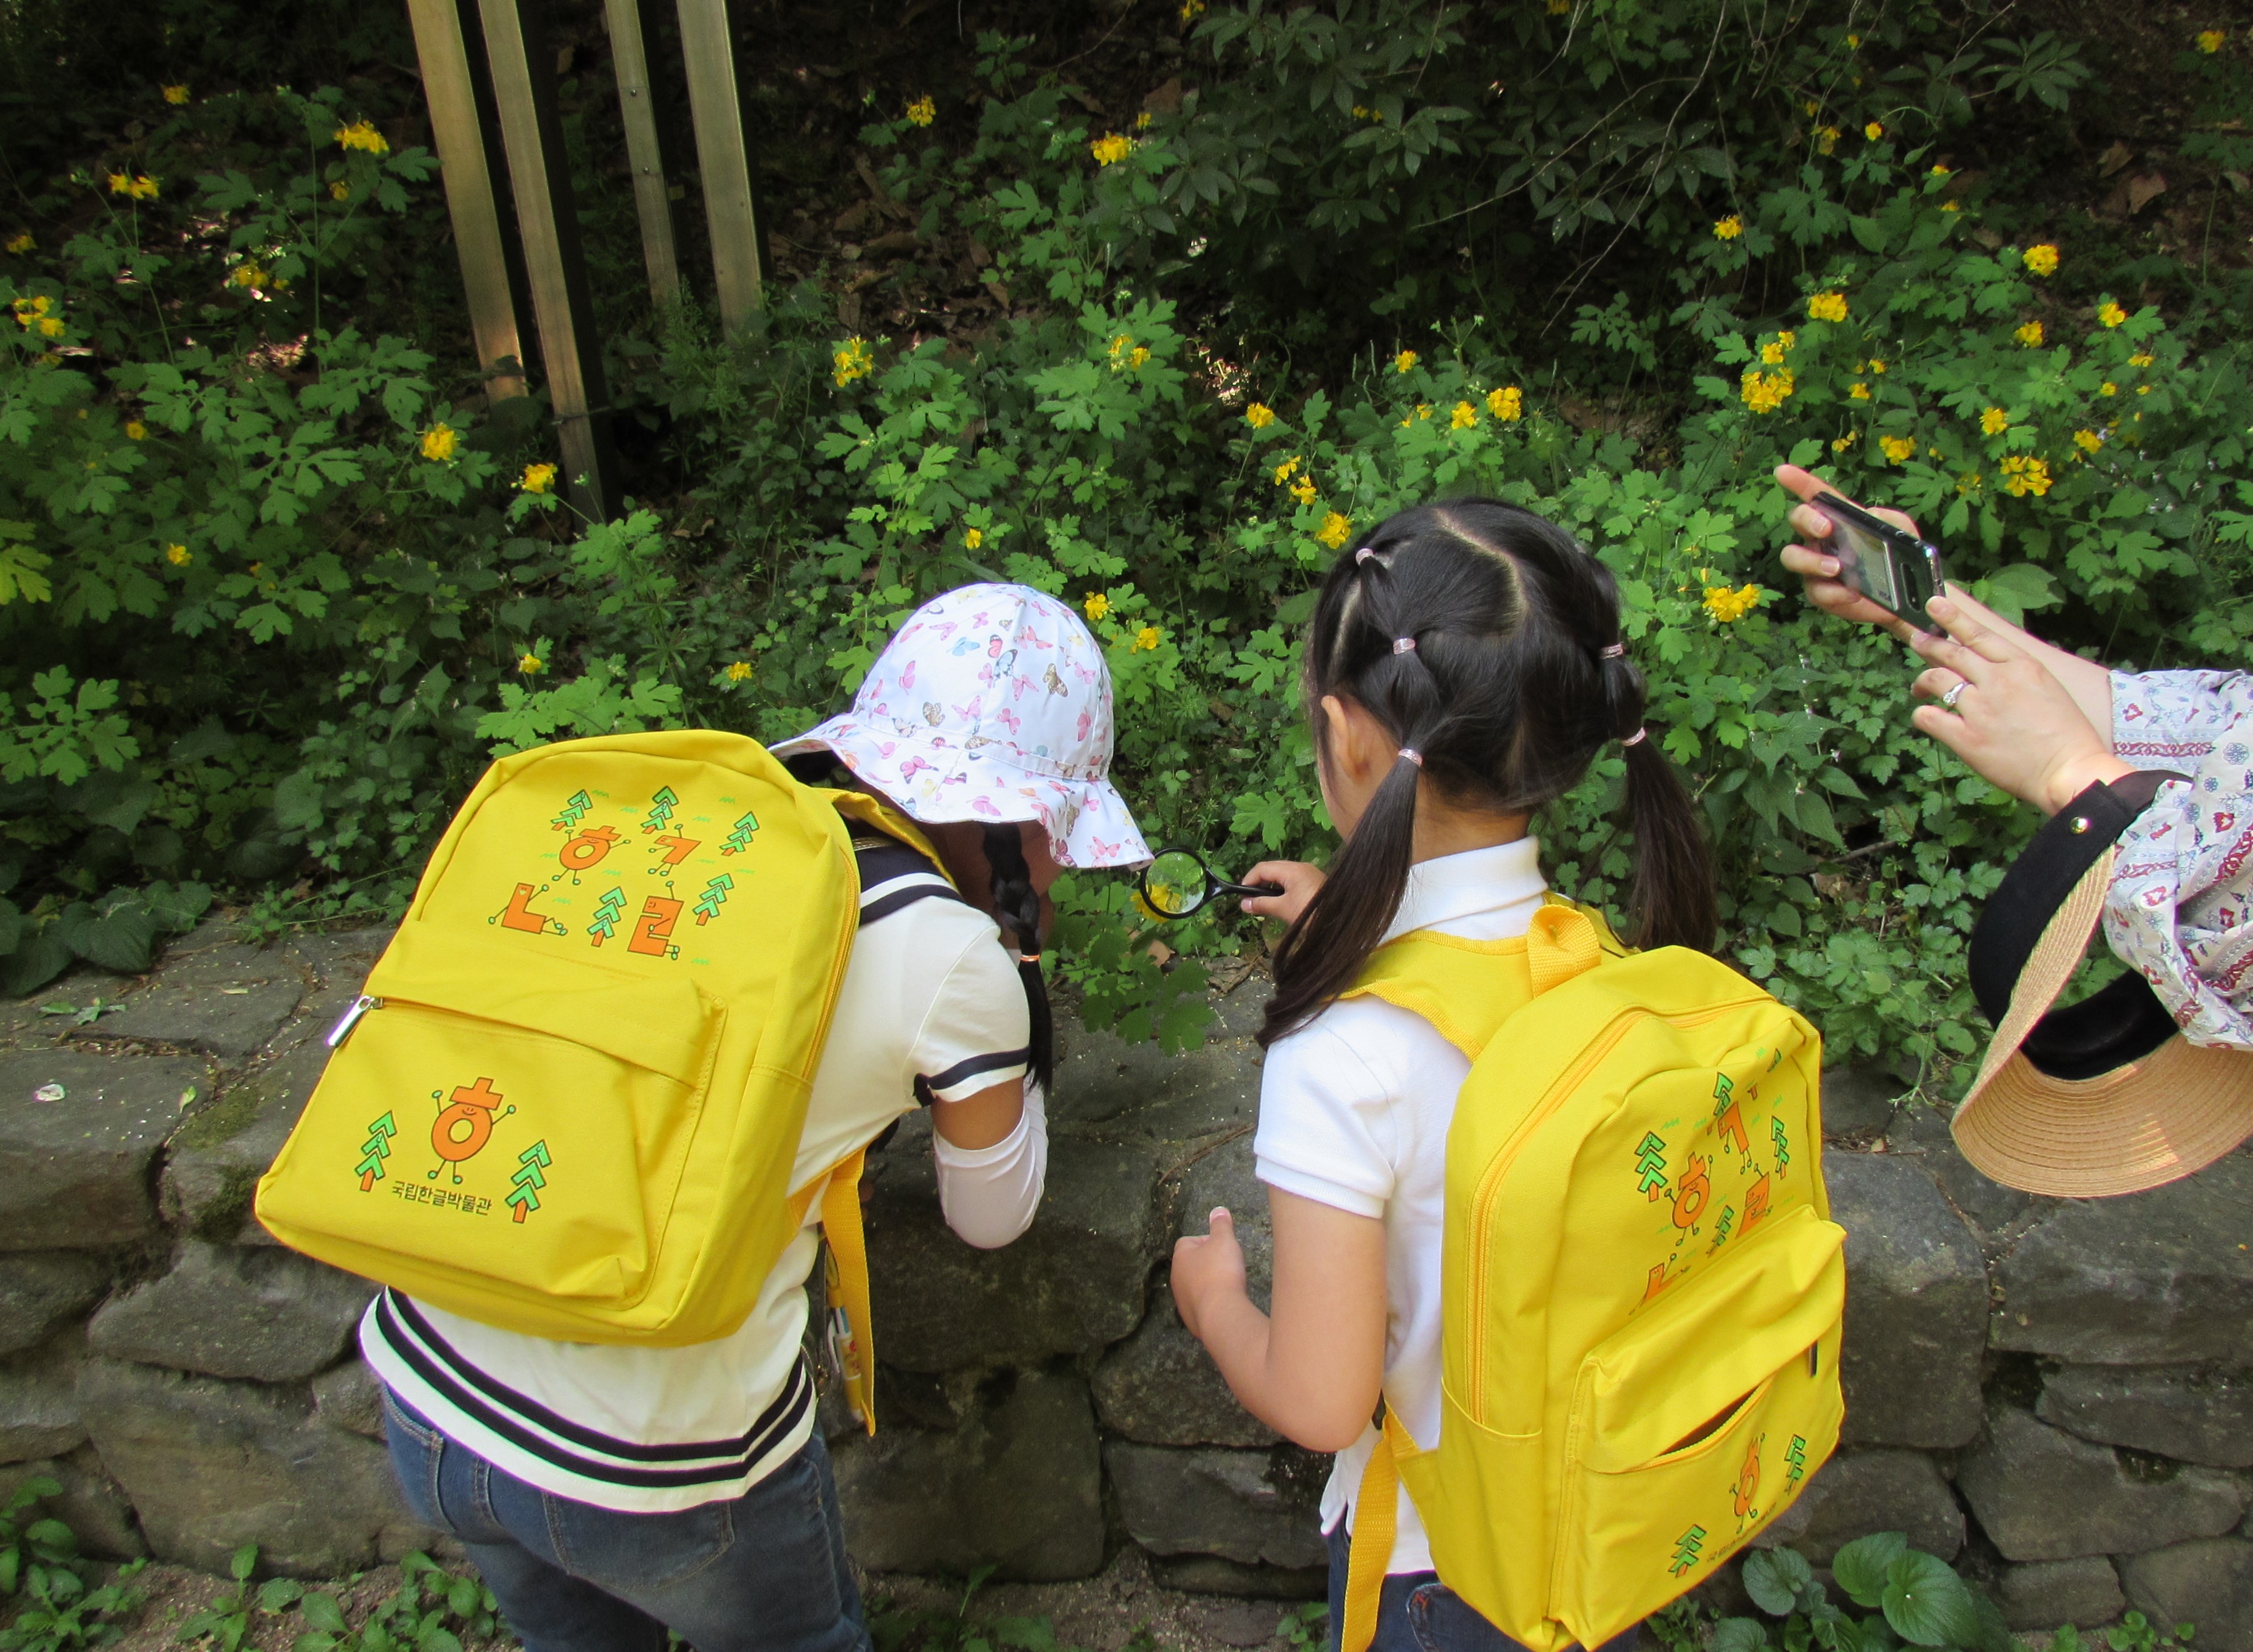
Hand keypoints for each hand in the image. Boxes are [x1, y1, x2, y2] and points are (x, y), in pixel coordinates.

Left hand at [1170, 1206, 1246, 1340]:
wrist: (1220, 1313)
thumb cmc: (1221, 1271)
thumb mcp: (1224, 1240)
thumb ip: (1221, 1224)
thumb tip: (1218, 1210)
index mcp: (1180, 1257)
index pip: (1188, 1241)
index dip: (1206, 1241)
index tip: (1222, 1247)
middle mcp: (1176, 1279)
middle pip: (1191, 1265)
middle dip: (1208, 1264)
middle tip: (1228, 1265)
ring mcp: (1182, 1302)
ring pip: (1195, 1287)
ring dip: (1209, 1284)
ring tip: (1228, 1285)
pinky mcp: (1191, 1320)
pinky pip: (1201, 1306)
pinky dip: (1211, 1303)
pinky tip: (1225, 1303)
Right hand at [1242, 860, 1323, 923]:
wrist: (1341, 922)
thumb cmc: (1310, 914)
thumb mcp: (1283, 909)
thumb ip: (1262, 904)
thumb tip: (1243, 904)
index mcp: (1292, 869)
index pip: (1263, 868)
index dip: (1249, 879)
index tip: (1241, 895)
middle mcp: (1300, 866)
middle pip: (1272, 868)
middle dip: (1259, 881)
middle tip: (1250, 898)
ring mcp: (1309, 873)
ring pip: (1283, 874)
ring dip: (1270, 885)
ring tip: (1263, 901)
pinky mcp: (1315, 881)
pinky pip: (1293, 880)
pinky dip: (1282, 888)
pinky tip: (1279, 901)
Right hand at [1774, 464, 1927, 643]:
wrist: (1906, 597)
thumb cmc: (1898, 558)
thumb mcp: (1902, 531)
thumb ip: (1890, 517)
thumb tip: (1869, 515)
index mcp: (1839, 518)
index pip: (1816, 495)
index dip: (1797, 482)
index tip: (1782, 470)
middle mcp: (1820, 539)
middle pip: (1798, 520)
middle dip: (1807, 520)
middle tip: (1826, 529)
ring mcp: (1815, 566)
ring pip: (1792, 556)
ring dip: (1810, 560)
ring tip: (1835, 567)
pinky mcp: (1820, 593)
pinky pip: (1815, 591)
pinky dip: (1833, 593)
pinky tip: (1852, 593)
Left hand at [1910, 594, 2132, 814]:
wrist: (2070, 770)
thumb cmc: (2067, 735)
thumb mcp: (2049, 689)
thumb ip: (2019, 675)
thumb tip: (1993, 668)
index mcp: (2022, 666)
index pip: (1980, 634)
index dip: (1953, 618)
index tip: (1935, 604)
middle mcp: (1998, 681)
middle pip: (1952, 653)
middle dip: (1928, 644)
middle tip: (1916, 639)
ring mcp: (1980, 708)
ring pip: (1936, 680)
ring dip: (1922, 681)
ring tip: (1919, 687)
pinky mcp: (1966, 737)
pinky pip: (1929, 717)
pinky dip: (1923, 714)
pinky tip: (1926, 716)